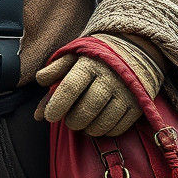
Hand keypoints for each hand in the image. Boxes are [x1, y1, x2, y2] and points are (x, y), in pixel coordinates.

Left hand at [33, 33, 162, 137]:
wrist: (135, 47)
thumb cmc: (95, 55)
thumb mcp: (72, 57)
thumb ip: (53, 78)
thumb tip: (38, 111)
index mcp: (89, 63)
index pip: (69, 88)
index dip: (56, 106)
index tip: (50, 116)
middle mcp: (109, 78)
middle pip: (85, 110)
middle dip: (72, 121)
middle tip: (69, 119)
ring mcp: (126, 92)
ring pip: (102, 123)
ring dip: (88, 128)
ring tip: (83, 122)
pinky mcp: (139, 105)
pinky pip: (119, 128)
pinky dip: (106, 131)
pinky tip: (99, 123)